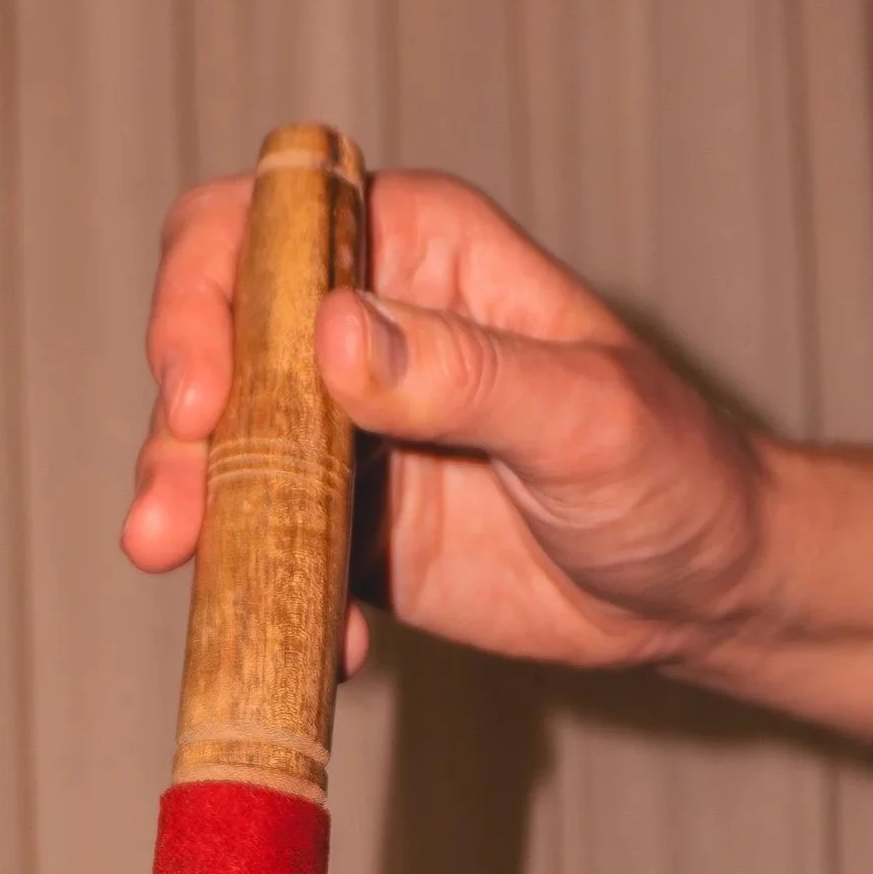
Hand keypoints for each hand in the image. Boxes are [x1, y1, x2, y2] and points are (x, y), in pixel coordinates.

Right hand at [123, 170, 777, 671]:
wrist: (702, 589)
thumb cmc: (673, 471)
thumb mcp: (586, 417)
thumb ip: (467, 373)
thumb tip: (336, 338)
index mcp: (416, 250)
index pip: (260, 227)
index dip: (205, 296)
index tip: (208, 397)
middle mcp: (361, 330)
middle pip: (215, 346)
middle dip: (177, 431)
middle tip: (170, 522)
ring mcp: (344, 435)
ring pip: (223, 455)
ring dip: (196, 515)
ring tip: (191, 571)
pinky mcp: (347, 532)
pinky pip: (273, 555)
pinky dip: (275, 598)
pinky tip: (335, 646)